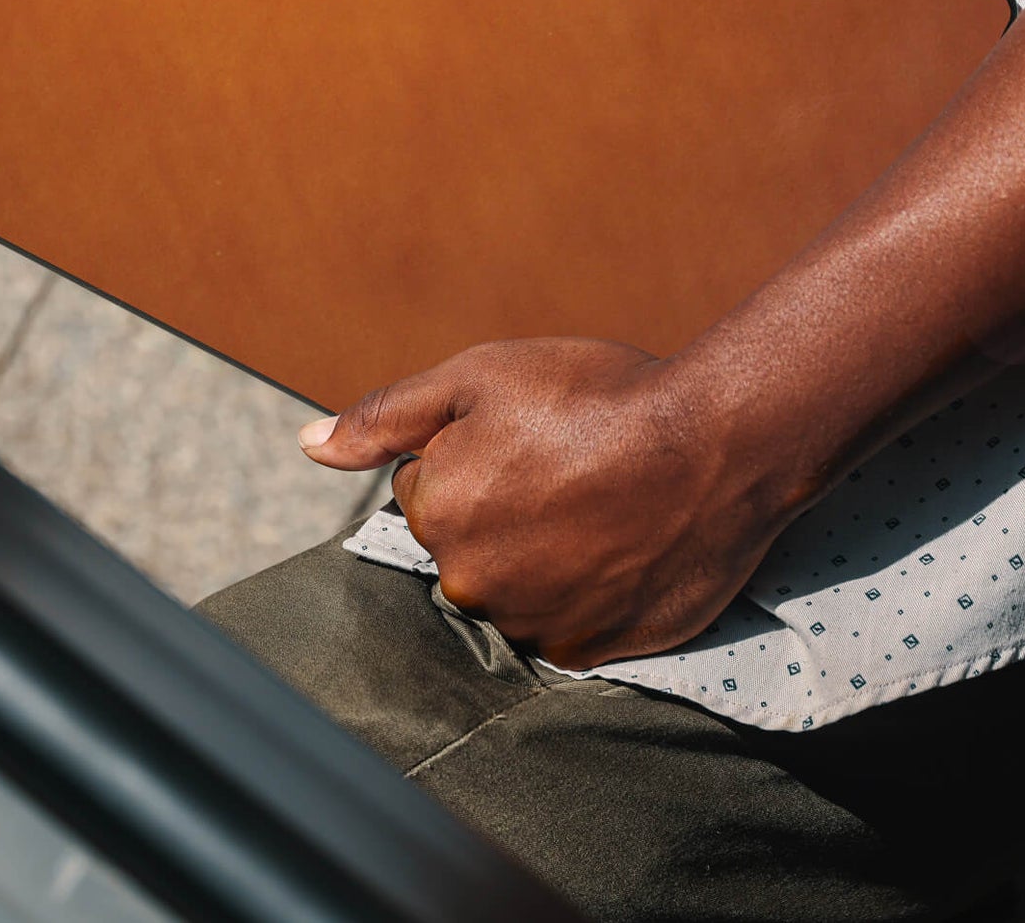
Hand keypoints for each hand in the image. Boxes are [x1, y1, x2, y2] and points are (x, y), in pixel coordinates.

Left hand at [298, 338, 792, 669]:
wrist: (716, 443)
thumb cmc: (596, 396)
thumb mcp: (481, 375)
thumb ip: (387, 416)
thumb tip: (308, 445)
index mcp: (437, 512)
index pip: (428, 489)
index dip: (476, 452)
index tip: (532, 435)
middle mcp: (472, 582)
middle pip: (466, 542)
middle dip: (502, 507)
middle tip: (570, 467)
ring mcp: (533, 623)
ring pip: (515, 583)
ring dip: (544, 552)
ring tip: (602, 504)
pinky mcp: (589, 650)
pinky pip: (564, 621)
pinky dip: (583, 590)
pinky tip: (619, 546)